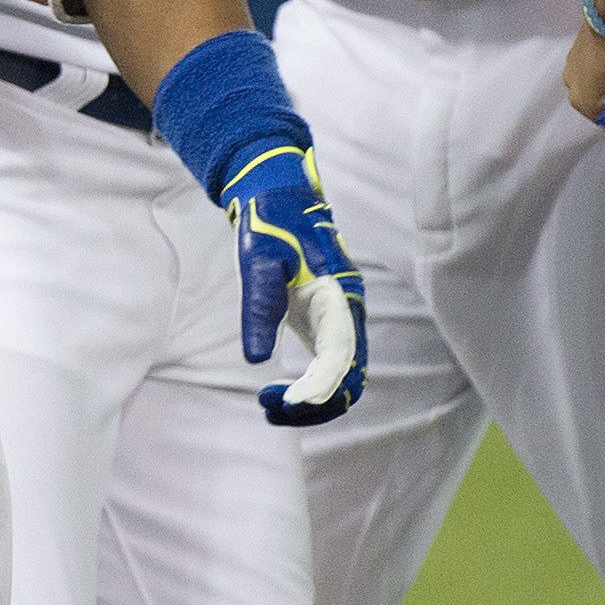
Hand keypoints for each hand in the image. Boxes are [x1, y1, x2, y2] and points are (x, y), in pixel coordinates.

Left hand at [223, 145, 366, 424]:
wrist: (278, 197)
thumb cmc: (269, 224)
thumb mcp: (258, 260)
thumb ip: (259, 305)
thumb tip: (254, 359)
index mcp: (339, 296)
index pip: (341, 353)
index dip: (320, 383)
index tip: (288, 401)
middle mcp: (348, 314)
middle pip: (350, 377)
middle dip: (315, 403)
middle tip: (267, 407)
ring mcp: (341, 322)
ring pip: (343, 379)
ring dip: (314, 403)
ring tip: (267, 408)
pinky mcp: (326, 325)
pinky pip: (331, 370)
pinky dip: (310, 390)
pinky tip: (277, 396)